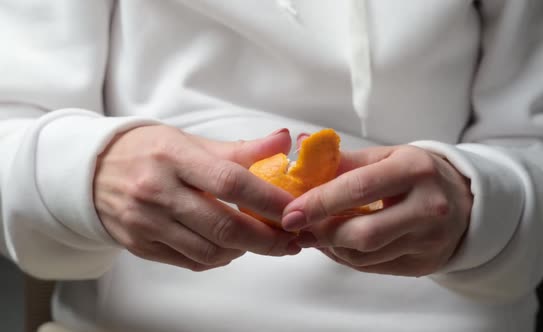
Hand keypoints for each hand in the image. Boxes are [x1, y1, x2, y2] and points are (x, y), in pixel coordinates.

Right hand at [94, 125, 299, 270]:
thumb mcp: (191, 142)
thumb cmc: (150, 152)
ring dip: (245, 251)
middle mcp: (157, 191)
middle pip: (224, 226)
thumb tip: (283, 140)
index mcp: (174, 157)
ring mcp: (146, 223)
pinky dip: (219, 258)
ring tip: (261, 241)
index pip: (231, 182)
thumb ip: (240, 149)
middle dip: (267, 239)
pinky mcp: (140, 246)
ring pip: (210, 250)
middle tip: (290, 240)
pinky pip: (191, 261)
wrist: (93, 172)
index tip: (294, 210)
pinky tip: (230, 247)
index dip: (269, 200)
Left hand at [282, 145, 472, 276]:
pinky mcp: (425, 263)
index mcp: (414, 170)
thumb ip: (344, 161)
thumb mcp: (387, 157)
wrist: (464, 201)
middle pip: (363, 233)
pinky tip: (337, 245)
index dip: (319, 202)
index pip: (359, 189)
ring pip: (366, 256)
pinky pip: (374, 268)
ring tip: (316, 234)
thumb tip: (301, 154)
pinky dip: (348, 258)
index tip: (291, 212)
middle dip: (323, 233)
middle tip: (300, 228)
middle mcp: (427, 206)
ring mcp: (429, 239)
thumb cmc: (417, 175)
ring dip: (331, 248)